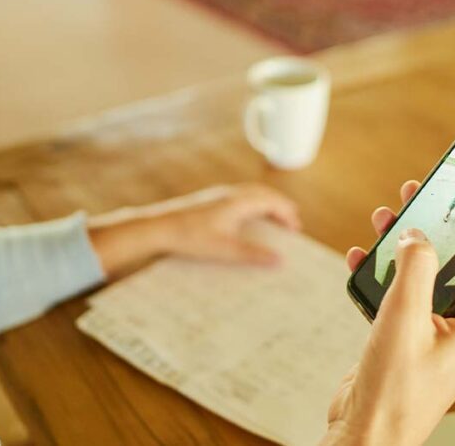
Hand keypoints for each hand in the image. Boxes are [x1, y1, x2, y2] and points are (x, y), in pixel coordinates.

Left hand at [88, 184, 300, 277]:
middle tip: (291, 222)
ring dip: (266, 204)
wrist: (159, 227)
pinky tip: (246, 220)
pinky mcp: (209, 201)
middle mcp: (230, 193)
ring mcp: (218, 195)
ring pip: (250, 194)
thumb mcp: (225, 250)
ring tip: (274, 220)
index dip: (286, 213)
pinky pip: (239, 197)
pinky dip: (252, 205)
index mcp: (238, 201)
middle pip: (263, 194)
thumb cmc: (191, 237)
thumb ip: (253, 255)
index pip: (271, 201)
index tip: (295, 229)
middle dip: (279, 206)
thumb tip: (279, 260)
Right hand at [326, 181, 454, 445]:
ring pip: (428, 274)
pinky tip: (363, 258)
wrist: (365, 433)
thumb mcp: (405, 320)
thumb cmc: (395, 394)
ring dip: (407, 246)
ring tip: (388, 218)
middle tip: (427, 196)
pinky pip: (402, 294)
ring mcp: (435, 331)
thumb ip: (414, 271)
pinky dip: (384, 273)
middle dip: (443, 227)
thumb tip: (416, 236)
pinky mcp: (408, 337)